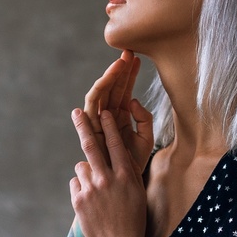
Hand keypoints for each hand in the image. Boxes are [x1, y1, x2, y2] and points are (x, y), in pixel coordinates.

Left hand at [70, 109, 146, 236]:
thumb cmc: (133, 219)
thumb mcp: (136, 192)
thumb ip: (125, 172)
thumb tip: (113, 155)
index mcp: (126, 175)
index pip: (115, 143)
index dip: (108, 125)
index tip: (103, 112)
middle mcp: (108, 179)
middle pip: (91, 145)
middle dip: (83, 126)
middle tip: (77, 112)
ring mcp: (91, 189)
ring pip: (82, 167)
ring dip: (86, 173)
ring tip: (97, 191)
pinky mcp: (78, 200)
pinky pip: (76, 183)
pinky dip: (81, 188)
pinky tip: (90, 201)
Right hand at [85, 50, 154, 170]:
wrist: (125, 184)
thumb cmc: (134, 163)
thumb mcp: (146, 139)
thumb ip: (144, 119)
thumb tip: (132, 101)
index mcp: (121, 116)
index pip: (124, 89)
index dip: (129, 74)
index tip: (137, 58)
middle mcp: (108, 116)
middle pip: (112, 88)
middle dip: (119, 70)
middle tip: (128, 52)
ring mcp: (98, 122)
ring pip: (101, 94)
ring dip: (109, 78)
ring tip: (119, 64)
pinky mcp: (91, 131)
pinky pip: (90, 110)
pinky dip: (95, 95)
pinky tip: (104, 81)